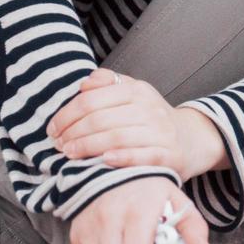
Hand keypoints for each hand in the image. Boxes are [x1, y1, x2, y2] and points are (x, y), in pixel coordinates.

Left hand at [47, 67, 225, 179]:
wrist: (191, 140)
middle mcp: (149, 108)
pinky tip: (105, 160)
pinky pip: (144, 156)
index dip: (67, 114)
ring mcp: (161, 132)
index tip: (53, 128)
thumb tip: (84, 83)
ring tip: (70, 154)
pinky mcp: (170, 155)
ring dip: (88, 146)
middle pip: (101, 119)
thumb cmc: (152, 119)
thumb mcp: (134, 93)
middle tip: (57, 144)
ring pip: (117, 136)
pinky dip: (123, 157)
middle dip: (73, 132)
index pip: (92, 99)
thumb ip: (108, 84)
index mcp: (137, 90)